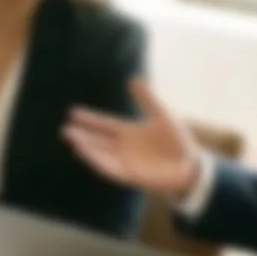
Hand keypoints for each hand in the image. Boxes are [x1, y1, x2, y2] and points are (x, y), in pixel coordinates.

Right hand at [63, 80, 202, 194]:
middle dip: (82, 135)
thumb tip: (133, 80)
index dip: (90, 119)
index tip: (72, 112)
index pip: (105, 124)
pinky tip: (87, 154)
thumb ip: (147, 99)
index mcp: (130, 132)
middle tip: (65, 130)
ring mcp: (125, 162)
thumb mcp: (162, 115)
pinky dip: (97, 161)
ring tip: (73, 139)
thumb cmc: (178, 141)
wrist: (191, 166)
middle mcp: (124, 148)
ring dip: (86, 148)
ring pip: (100, 154)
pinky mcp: (129, 175)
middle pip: (98, 140)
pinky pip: (109, 168)